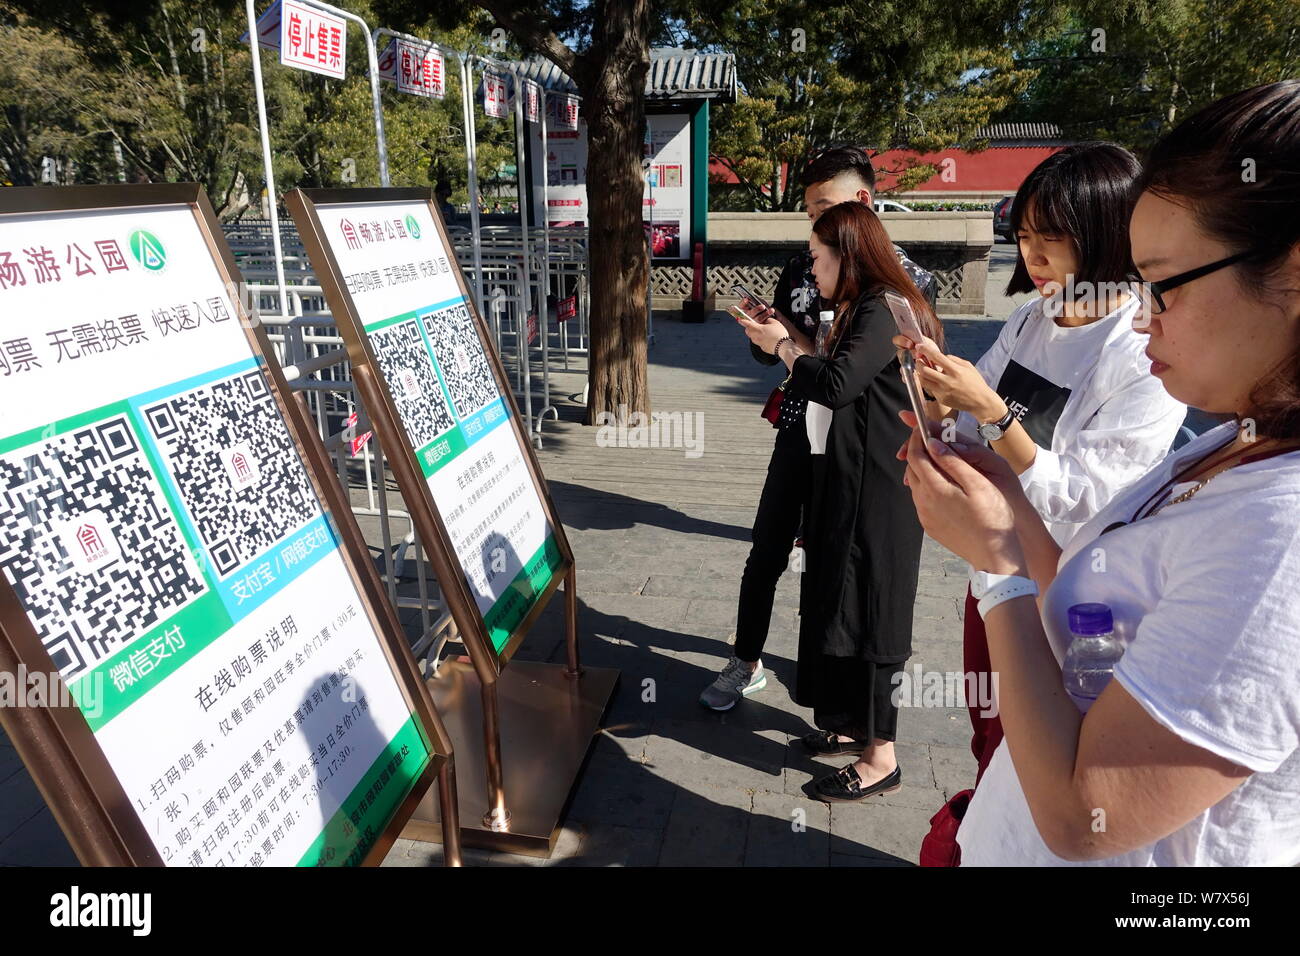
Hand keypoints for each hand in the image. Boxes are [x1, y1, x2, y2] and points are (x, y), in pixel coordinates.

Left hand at [738, 315, 788, 354]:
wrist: (783, 347)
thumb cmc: (779, 334)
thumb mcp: (775, 323)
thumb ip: (768, 320)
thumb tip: (765, 321)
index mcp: (758, 329)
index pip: (747, 324)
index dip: (743, 321)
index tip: (739, 319)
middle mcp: (756, 337)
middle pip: (748, 331)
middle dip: (749, 327)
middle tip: (754, 324)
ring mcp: (758, 343)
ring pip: (752, 337)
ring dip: (754, 333)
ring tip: (762, 330)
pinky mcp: (762, 348)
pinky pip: (758, 342)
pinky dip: (760, 338)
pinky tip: (767, 337)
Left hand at [896, 411, 1025, 572]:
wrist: (994, 556)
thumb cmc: (993, 518)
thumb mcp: (978, 484)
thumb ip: (954, 462)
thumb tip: (933, 444)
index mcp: (935, 489)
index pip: (916, 456)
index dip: (917, 439)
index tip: (922, 428)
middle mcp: (923, 502)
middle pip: (912, 469)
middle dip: (918, 451)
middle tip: (931, 440)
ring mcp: (924, 516)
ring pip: (916, 484)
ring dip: (923, 469)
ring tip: (939, 460)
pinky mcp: (929, 526)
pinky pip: (922, 500)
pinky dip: (927, 486)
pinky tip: (944, 485)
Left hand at [901, 335, 1005, 421]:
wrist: (980, 401)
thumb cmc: (975, 382)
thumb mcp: (968, 366)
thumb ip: (954, 359)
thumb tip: (942, 356)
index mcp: (955, 370)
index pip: (937, 357)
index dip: (926, 350)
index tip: (919, 346)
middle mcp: (948, 381)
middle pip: (925, 370)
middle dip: (918, 363)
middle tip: (918, 359)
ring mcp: (943, 391)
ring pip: (924, 381)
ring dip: (920, 373)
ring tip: (921, 369)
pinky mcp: (942, 399)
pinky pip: (931, 389)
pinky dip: (930, 383)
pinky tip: (933, 380)